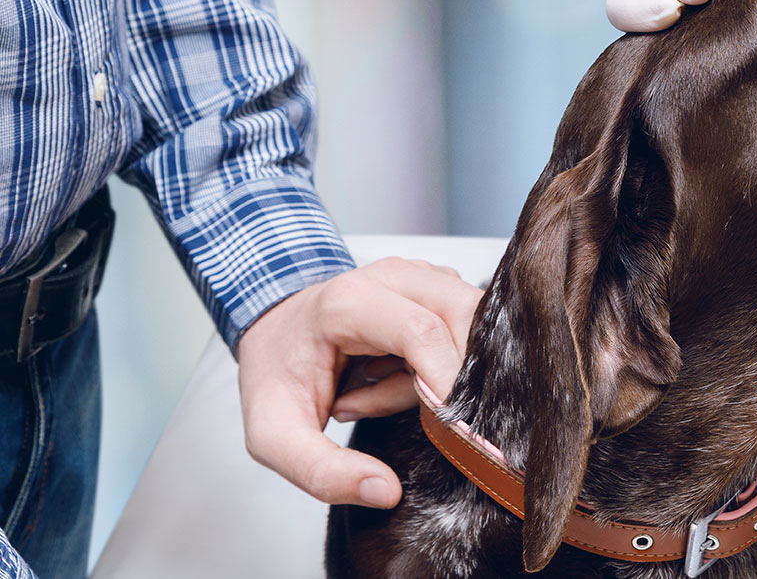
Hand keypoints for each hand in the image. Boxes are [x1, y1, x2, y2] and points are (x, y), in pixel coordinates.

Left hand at [235, 258, 482, 506]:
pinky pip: (469, 324)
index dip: (449, 383)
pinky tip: (402, 375)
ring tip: (387, 391)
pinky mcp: (438, 286)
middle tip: (412, 415)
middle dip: (455, 377)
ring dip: (448, 370)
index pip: (423, 332)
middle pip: (463, 317)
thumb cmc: (276, 374)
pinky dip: (448, 361)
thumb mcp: (274, 437)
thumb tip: (386, 491)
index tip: (455, 432)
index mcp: (348, 302)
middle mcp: (392, 277)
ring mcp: (420, 276)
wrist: (273, 328)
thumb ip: (322, 471)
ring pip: (473, 321)